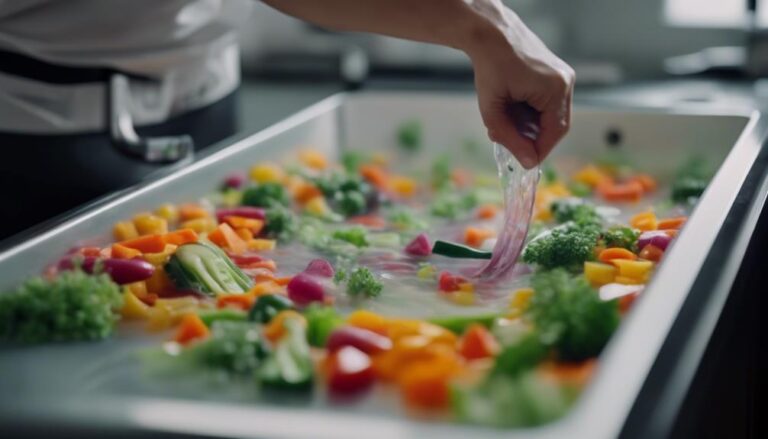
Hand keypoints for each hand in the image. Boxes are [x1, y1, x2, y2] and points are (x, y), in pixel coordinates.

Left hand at [461, 1, 574, 168]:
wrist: (492, 35)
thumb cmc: (490, 67)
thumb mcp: (493, 109)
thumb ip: (510, 138)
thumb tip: (529, 163)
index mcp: (554, 89)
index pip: (555, 132)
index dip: (540, 150)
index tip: (524, 162)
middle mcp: (565, 82)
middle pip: (557, 125)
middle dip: (535, 138)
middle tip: (513, 145)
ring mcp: (564, 76)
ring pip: (553, 115)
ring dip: (533, 125)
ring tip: (508, 123)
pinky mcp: (558, 74)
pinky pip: (550, 103)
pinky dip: (534, 113)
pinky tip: (515, 110)